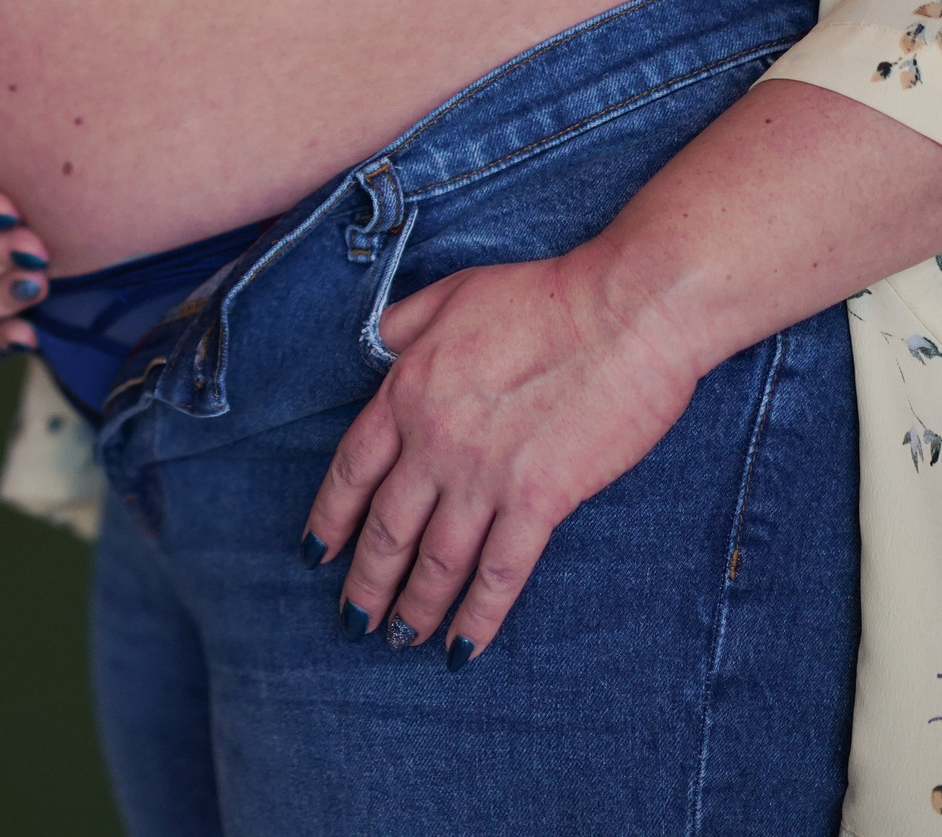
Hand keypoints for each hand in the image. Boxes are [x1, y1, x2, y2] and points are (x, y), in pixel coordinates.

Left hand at [298, 243, 701, 665]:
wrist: (626, 309)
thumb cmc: (545, 294)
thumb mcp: (451, 294)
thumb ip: (403, 327)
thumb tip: (373, 348)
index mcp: (406, 391)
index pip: (352, 469)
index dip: (330, 517)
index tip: (315, 552)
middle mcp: (434, 441)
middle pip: (386, 526)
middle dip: (365, 580)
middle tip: (352, 618)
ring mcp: (484, 475)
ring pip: (435, 559)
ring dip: (413, 607)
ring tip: (397, 641)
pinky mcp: (541, 499)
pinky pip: (499, 572)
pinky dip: (477, 616)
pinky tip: (462, 647)